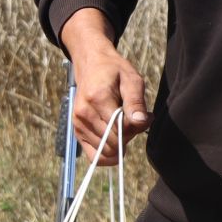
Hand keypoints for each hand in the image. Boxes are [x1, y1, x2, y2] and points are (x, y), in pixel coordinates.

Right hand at [59, 7, 149, 165]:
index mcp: (97, 99)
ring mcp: (78, 124)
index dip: (136, 128)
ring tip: (123, 126)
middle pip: (113, 143)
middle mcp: (84, 114)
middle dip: (129, 137)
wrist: (91, 65)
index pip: (121, 129)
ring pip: (106, 152)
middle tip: (134, 120)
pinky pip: (94, 157)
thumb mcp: (132, 79)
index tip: (144, 116)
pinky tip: (116, 141)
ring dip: (120, 144)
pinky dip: (108, 154)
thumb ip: (136, 102)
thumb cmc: (114, 72)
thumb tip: (141, 121)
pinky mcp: (77, 132)